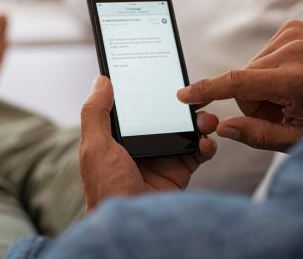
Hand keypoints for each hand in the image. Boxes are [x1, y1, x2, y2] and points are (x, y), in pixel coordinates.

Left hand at [80, 76, 217, 211]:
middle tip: (194, 97)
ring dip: (200, 121)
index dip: (153, 90)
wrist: (133, 227)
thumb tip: (101, 80)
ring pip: (186, 129)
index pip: (140, 104)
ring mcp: (164, 155)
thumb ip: (95, 112)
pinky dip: (207, 145)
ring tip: (205, 119)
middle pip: (168, 114)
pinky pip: (199, 152)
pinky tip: (206, 144)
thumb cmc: (107, 188)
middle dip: (183, 104)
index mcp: (122, 134)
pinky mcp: (180, 169)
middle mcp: (144, 141)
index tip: (165, 76)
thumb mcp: (95, 146)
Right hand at [178, 20, 302, 151]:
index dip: (207, 90)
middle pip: (242, 81)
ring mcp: (294, 34)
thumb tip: (222, 128)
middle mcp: (294, 50)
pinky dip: (269, 70)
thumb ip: (257, 135)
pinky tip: (291, 76)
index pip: (238, 83)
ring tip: (291, 92)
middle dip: (254, 99)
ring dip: (262, 84)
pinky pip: (261, 56)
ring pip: (250, 68)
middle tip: (282, 108)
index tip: (184, 94)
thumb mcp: (299, 138)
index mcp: (297, 80)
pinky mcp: (292, 28)